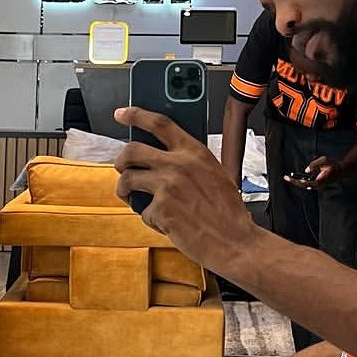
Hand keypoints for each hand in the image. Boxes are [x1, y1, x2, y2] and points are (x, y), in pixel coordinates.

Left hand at [114, 107, 257, 275]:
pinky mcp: (160, 209)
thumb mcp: (215, 174)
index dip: (136, 115)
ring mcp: (167, 186)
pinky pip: (141, 210)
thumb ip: (190, 161)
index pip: (159, 123)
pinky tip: (166, 223)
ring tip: (132, 197)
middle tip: (122, 168)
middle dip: (121, 160)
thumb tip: (164, 156)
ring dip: (124, 190)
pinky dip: (150, 219)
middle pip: (132, 150)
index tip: (121, 114)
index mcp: (194, 152)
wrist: (235, 242)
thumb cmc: (228, 213)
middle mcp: (178, 164)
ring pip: (127, 179)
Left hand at [284, 156, 341, 190]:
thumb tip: (306, 170)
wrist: (341, 170)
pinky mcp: (316, 184)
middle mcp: (319, 185)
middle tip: (285, 177)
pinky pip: (306, 183)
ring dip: (296, 182)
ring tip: (287, 178)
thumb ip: (315, 164)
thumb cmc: (333, 165)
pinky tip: (293, 178)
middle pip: (305, 185)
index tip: (296, 179)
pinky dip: (299, 181)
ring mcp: (318, 185)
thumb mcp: (325, 160)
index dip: (303, 182)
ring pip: (305, 185)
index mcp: (322, 180)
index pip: (311, 183)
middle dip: (295, 182)